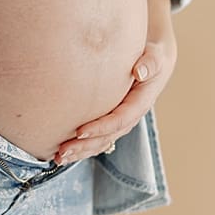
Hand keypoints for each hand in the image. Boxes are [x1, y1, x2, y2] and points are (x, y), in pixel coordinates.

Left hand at [52, 15, 177, 166]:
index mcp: (140, 103)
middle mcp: (130, 117)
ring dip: (81, 152)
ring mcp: (121, 122)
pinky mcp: (112, 122)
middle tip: (63, 150)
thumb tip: (140, 71)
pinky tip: (63, 152)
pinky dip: (82, 148)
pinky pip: (98, 139)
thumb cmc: (151, 57)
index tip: (80, 132)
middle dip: (85, 146)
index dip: (100, 127)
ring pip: (101, 143)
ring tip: (59, 157)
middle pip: (107, 137)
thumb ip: (150, 62)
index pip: (119, 120)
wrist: (153, 63)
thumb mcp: (155, 57)